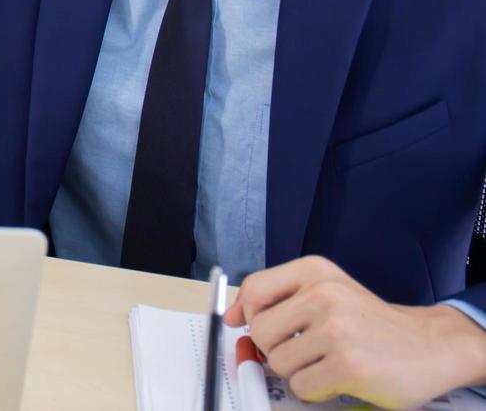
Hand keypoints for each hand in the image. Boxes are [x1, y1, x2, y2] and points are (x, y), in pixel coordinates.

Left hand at [224, 256, 485, 407]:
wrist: (429, 344)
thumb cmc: (369, 322)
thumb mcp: (326, 292)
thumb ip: (277, 300)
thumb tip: (230, 319)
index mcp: (315, 271)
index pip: (254, 289)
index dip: (246, 315)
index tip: (251, 328)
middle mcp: (324, 294)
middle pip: (260, 330)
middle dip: (274, 349)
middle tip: (303, 351)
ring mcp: (337, 330)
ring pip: (278, 362)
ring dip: (297, 371)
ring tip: (326, 361)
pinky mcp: (348, 365)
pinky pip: (301, 386)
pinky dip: (315, 389)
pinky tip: (338, 378)